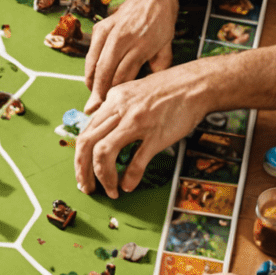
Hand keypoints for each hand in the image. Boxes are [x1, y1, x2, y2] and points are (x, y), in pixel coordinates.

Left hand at [75, 68, 210, 197]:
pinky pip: (136, 160)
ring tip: (110, 190)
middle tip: (88, 187)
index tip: (83, 172)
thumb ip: (115, 110)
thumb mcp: (132, 92)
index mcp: (112, 101)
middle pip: (87, 143)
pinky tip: (129, 185)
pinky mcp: (156, 135)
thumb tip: (103, 132)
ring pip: (104, 152)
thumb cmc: (168, 90)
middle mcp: (120, 110)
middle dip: (83, 170)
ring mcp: (137, 123)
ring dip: (103, 177)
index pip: (85, 132)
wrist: (195, 84)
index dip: (79, 157)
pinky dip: (129, 177)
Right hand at [84, 0, 176, 104]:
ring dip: (91, 82)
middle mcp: (122, 39)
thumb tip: (147, 87)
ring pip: (94, 63)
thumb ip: (158, 68)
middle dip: (98, 93)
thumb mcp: (166, 48)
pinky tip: (92, 78)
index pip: (123, 76)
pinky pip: (91, 52)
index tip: (113, 106)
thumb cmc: (162, 22)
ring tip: (92, 96)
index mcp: (141, 46)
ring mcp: (109, 31)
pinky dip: (89, 67)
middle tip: (95, 108)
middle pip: (105, 72)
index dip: (116, 93)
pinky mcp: (101, 26)